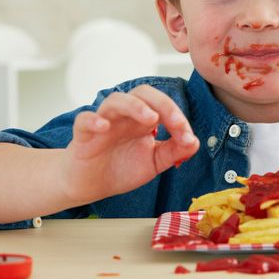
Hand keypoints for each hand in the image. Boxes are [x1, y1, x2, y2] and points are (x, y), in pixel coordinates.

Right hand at [62, 84, 199, 204]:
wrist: (92, 185)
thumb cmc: (122, 167)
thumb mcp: (155, 162)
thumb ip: (175, 151)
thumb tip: (195, 142)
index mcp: (143, 119)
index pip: (162, 105)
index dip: (177, 116)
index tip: (187, 137)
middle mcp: (125, 116)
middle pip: (142, 93)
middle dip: (162, 104)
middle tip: (176, 123)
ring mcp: (104, 123)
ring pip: (116, 100)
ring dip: (135, 106)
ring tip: (150, 118)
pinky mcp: (83, 136)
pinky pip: (84, 120)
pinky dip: (92, 120)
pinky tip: (103, 126)